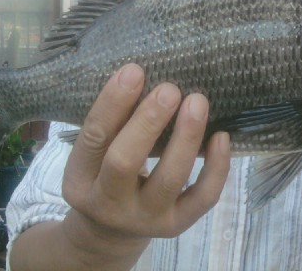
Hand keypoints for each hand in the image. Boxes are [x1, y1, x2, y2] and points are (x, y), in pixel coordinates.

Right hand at [60, 64, 230, 267]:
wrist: (112, 232)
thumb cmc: (106, 175)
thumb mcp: (96, 155)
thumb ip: (115, 124)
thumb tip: (146, 75)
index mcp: (80, 180)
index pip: (94, 138)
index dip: (113, 104)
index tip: (135, 71)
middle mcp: (108, 204)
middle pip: (124, 163)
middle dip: (148, 122)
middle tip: (169, 89)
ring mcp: (145, 218)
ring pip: (169, 179)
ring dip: (186, 137)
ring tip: (198, 101)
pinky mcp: (177, 226)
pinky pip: (202, 198)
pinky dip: (216, 167)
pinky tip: (221, 137)